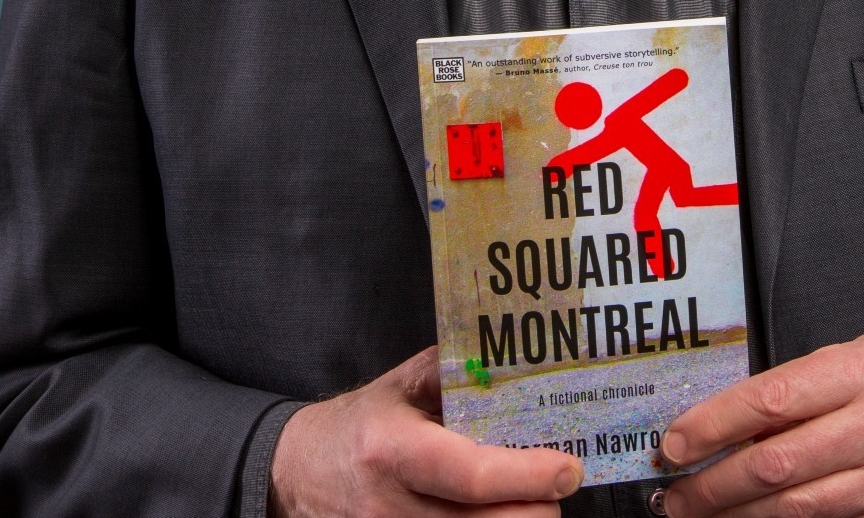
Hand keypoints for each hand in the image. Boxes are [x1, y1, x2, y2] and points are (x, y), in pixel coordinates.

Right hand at [269, 346, 583, 517]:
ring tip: (531, 499)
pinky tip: (499, 514)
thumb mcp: (402, 385)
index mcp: (392, 450)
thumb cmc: (361, 424)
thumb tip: (517, 361)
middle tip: (557, 484)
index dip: (526, 475)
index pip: (471, 475)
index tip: (567, 469)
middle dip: (537, 510)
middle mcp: (389, 506)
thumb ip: (456, 371)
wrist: (296, 472)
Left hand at [659, 334, 863, 517]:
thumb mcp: (861, 354)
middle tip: (672, 494)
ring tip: (696, 513)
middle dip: (714, 484)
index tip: (675, 441)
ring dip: (738, 517)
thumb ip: (804, 385)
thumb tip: (734, 422)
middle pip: (776, 464)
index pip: (771, 399)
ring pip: (797, 508)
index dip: (714, 425)